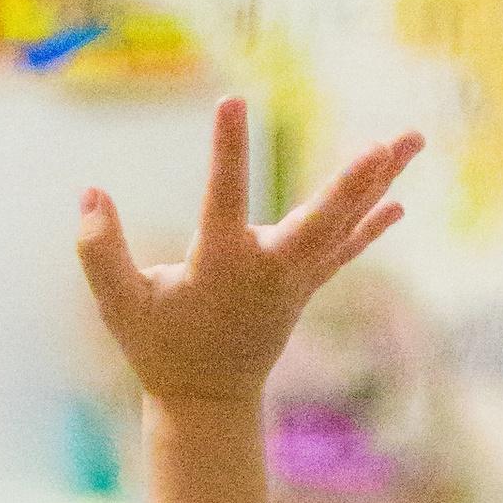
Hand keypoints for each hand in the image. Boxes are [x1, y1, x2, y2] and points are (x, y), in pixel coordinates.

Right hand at [76, 100, 421, 407]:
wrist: (205, 402)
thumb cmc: (158, 346)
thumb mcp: (119, 305)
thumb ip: (99, 251)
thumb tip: (90, 192)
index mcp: (219, 268)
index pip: (222, 200)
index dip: (227, 152)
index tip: (231, 101)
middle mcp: (266, 271)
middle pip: (318, 221)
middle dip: (351, 185)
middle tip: (382, 146)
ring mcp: (293, 280)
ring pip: (343, 225)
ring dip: (380, 182)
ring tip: (413, 138)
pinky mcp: (304, 286)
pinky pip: (345, 249)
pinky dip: (373, 224)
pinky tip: (401, 199)